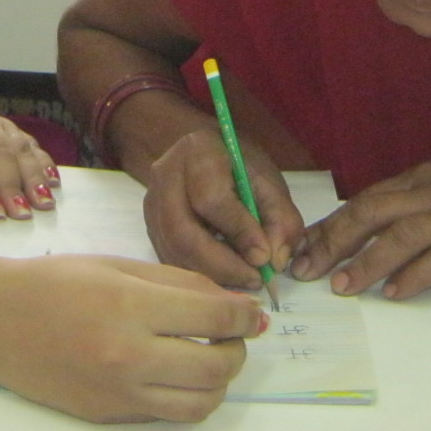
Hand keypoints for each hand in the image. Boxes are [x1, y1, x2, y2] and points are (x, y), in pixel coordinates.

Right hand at [0, 255, 265, 423]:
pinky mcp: (108, 416)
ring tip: (208, 356)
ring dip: (218, 382)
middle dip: (237, 349)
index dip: (245, 314)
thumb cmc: (54, 282)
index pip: (214, 316)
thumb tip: (232, 302)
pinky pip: (166, 414)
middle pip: (217, 367)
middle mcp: (128, 355)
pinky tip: (176, 372)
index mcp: (130, 306)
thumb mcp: (118, 267)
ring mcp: (118, 392)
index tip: (255, 311)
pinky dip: (185, 396)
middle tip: (233, 334)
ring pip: (200, 404)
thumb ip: (178, 282)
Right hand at [142, 127, 303, 290]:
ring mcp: (152, 202)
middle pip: (183, 232)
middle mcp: (165, 175)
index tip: (264, 257)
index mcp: (197, 151)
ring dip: (211, 275)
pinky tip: (225, 273)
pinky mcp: (150, 226)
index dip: (239, 232)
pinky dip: (199, 274)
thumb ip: (280, 218)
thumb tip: (273, 260)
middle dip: (222, 265)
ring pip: (173, 251)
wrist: (209, 157)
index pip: (211, 199)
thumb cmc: (241, 167)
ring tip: (244, 278)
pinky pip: (170, 259)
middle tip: (255, 279)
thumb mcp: (270, 183)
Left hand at [292, 159, 430, 299]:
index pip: (366, 199)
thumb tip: (377, 227)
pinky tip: (397, 293)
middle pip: (372, 211)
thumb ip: (418, 203)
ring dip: (368, 261)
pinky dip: (417, 275)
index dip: (332, 224)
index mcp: (424, 177)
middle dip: (334, 240)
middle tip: (306, 268)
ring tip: (343, 286)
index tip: (304, 247)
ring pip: (402, 234)